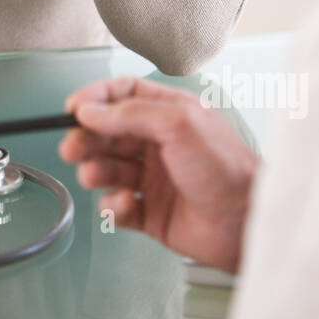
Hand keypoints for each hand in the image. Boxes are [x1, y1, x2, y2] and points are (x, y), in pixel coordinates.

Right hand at [58, 76, 258, 272]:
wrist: (246, 223)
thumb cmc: (225, 168)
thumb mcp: (178, 124)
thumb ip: (129, 114)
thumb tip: (88, 110)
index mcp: (169, 113)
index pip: (123, 95)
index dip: (95, 99)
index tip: (72, 109)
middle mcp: (159, 143)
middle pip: (108, 133)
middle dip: (86, 139)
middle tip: (71, 148)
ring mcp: (154, 179)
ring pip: (108, 169)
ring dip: (95, 171)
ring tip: (95, 177)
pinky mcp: (150, 213)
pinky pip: (117, 206)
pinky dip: (113, 205)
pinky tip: (124, 203)